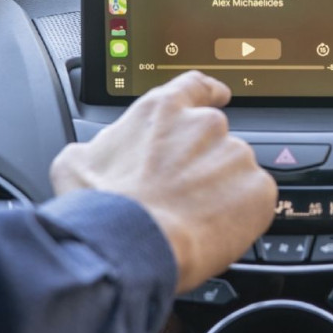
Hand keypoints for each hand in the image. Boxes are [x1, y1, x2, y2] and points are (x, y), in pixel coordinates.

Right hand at [50, 72, 276, 292]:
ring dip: (222, 192)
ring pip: (235, 174)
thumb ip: (98, 147)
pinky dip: (241, 216)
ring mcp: (234, 155)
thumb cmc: (105, 208)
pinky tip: (213, 231)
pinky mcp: (258, 189)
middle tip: (183, 198)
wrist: (133, 244)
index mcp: (162, 111)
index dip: (208, 92)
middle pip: (214, 142)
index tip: (218, 95)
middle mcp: (204, 125)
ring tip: (193, 220)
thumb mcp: (75, 164)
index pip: (194, 87)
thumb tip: (89, 154)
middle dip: (203, 167)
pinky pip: (254, 201)